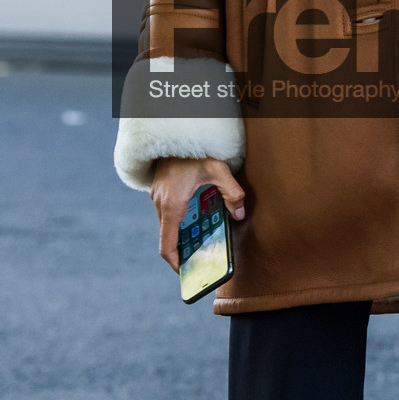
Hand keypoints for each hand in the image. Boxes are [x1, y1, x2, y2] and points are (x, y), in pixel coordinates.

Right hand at [150, 157, 246, 272]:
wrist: (173, 127)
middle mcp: (160, 203)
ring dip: (183, 233)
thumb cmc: (194, 149)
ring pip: (169, 223)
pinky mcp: (161, 188)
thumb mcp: (218, 170)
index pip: (167, 246)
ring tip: (204, 239)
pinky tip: (199, 215)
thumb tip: (240, 213)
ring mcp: (158, 195)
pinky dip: (181, 219)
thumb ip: (232, 193)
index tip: (186, 272)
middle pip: (169, 236)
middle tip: (202, 257)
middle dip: (184, 249)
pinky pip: (169, 211)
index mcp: (171, 205)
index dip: (175, 263)